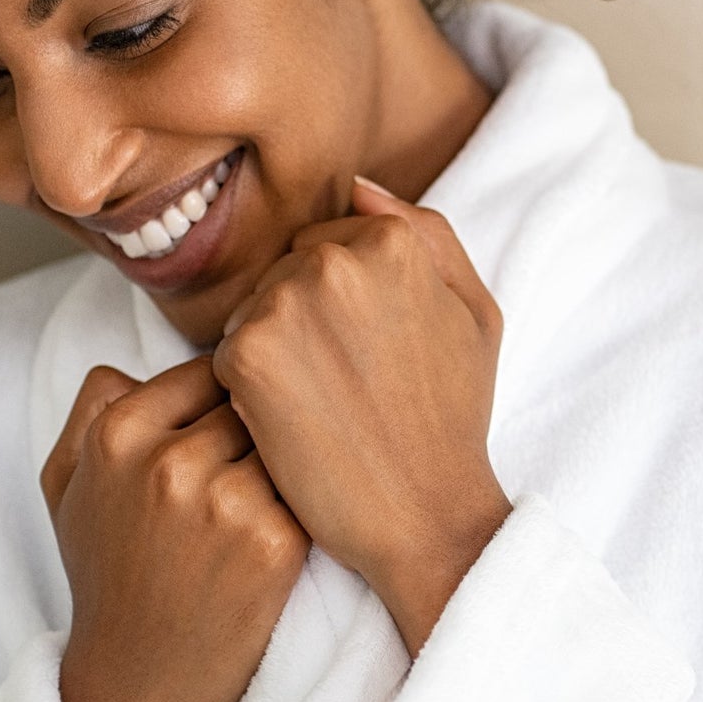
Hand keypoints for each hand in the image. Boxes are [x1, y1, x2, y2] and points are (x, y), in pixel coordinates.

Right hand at [41, 356, 309, 701]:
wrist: (141, 678)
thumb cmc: (110, 574)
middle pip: (256, 400)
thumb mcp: (68, 487)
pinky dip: (314, 500)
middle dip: (266, 427)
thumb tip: (128, 361)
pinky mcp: (274, 542)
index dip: (233, 399)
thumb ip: (89, 411)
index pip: (210, 368)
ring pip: (290, 438)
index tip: (237, 429)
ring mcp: (223, 501)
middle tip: (263, 462)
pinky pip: (313, 487)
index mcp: (117, 434)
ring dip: (294, 460)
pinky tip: (297, 525)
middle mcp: (167, 461)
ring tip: (282, 493)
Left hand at [212, 176, 509, 656]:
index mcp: (395, 240)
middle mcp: (337, 259)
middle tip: (345, 384)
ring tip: (322, 405)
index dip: (340, 303)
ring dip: (274, 351)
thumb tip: (359, 187)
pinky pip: (226, 352)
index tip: (367, 353)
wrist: (425, 514)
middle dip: (302, 318)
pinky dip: (249, 389)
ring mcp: (288, 303)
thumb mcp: (476, 312)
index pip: (327, 242)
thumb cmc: (452, 418)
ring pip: (253, 308)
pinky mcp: (249, 354)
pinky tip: (292, 424)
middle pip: (284, 270)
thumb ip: (426, 234)